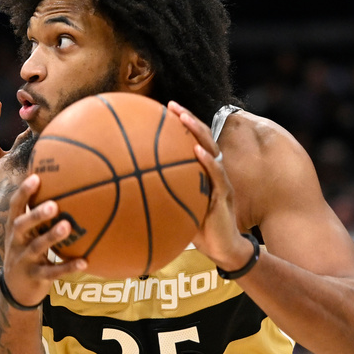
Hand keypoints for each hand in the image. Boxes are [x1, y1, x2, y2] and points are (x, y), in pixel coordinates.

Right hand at [2, 174, 85, 307]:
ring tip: (67, 226)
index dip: (24, 192)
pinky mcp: (36, 277)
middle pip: (22, 225)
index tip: (36, 177)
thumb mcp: (25, 234)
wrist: (16, 289)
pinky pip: (53, 272)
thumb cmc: (26, 251)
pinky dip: (67, 267)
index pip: (15, 206)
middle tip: (53, 205)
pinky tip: (84, 262)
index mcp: (14, 228)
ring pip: (37, 247)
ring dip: (51, 237)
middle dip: (36, 215)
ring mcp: (24, 260)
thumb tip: (59, 186)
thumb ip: (36, 216)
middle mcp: (16, 242)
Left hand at [167, 101, 252, 270]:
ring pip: (210, 149)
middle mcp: (213, 171)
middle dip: (188, 118)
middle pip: (202, 137)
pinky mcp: (224, 195)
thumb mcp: (176, 206)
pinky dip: (207, 161)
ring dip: (197, 131)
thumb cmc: (198, 228)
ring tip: (183, 117)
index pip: (192, 141)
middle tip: (171, 105)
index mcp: (202, 172)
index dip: (181, 125)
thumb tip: (129, 189)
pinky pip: (216, 174)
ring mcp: (220, 180)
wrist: (222, 249)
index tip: (164, 109)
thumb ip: (161, 195)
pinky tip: (197, 151)